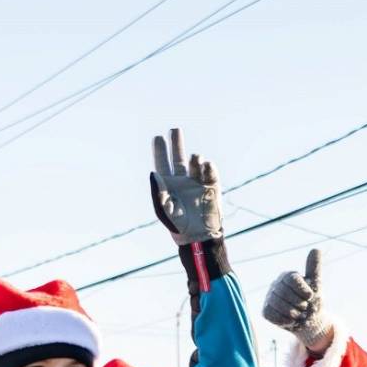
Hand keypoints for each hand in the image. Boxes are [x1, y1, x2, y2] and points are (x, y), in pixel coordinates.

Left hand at [148, 128, 222, 246]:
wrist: (200, 236)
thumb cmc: (179, 226)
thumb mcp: (165, 210)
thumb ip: (159, 192)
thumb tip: (154, 174)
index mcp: (168, 185)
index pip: (162, 164)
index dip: (160, 151)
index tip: (158, 137)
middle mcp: (182, 181)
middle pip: (178, 158)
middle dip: (176, 144)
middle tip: (174, 129)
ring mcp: (197, 183)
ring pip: (195, 163)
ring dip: (195, 158)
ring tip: (195, 158)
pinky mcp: (212, 187)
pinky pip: (210, 172)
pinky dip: (208, 167)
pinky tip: (206, 164)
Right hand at [263, 249, 331, 350]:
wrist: (309, 321)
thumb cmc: (312, 301)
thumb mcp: (316, 284)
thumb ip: (314, 268)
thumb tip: (316, 249)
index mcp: (287, 276)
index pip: (292, 279)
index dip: (303, 291)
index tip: (310, 297)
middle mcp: (276, 284)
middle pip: (284, 293)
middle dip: (299, 304)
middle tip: (305, 307)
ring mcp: (269, 297)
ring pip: (278, 305)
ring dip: (293, 313)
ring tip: (299, 314)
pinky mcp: (266, 310)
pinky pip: (271, 314)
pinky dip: (284, 320)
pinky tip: (290, 320)